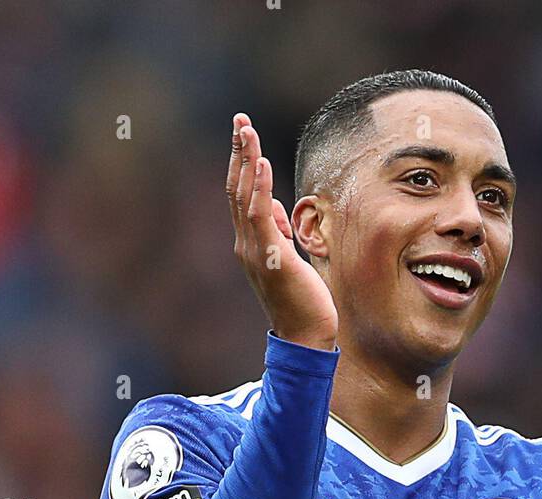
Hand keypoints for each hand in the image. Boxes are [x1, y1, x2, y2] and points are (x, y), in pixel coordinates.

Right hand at [226, 114, 337, 351]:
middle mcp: (246, 245)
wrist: (305, 336)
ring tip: (247, 130)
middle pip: (236, 189)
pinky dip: (259, 186)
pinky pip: (260, 215)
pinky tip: (261, 162)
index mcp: (250, 245)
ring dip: (245, 160)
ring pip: (243, 197)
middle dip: (238, 152)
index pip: (241, 197)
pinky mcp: (271, 256)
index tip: (244, 134)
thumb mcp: (289, 259)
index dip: (241, 164)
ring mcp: (255, 251)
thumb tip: (274, 206)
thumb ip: (278, 232)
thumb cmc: (301, 301)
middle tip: (240, 120)